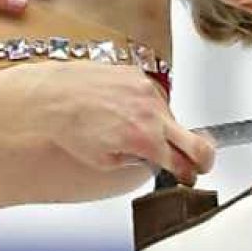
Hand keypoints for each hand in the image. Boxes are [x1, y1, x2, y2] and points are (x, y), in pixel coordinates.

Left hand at [25, 64, 216, 185]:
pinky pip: (153, 96)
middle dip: (202, 157)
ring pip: (171, 116)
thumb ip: (132, 162)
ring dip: (164, 128)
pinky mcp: (136, 74)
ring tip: (135, 131)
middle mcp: (152, 113)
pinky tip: (126, 111)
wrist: (49, 94)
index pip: (182, 162)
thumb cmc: (68, 126)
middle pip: (197, 141)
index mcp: (144, 139)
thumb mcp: (101, 161)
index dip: (189, 173)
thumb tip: (147, 160)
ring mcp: (146, 90)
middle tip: (199, 164)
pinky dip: (147, 107)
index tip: (189, 176)